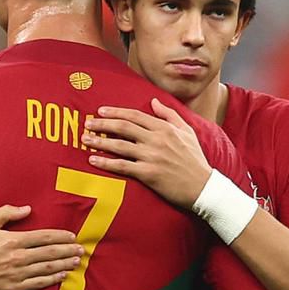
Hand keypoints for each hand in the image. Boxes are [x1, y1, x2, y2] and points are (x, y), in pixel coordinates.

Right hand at [0, 204, 81, 289]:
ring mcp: (16, 274)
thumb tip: (27, 208)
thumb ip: (6, 213)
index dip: (60, 236)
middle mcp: (17, 257)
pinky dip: (52, 279)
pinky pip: (38, 284)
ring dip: (64, 264)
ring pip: (47, 268)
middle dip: (68, 250)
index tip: (72, 236)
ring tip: (77, 261)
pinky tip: (62, 276)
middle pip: (49, 253)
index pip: (43, 237)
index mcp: (12, 240)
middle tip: (81, 248)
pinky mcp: (13, 288)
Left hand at [82, 98, 211, 208]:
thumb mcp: (187, 132)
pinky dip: (105, 162)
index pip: (135, 116)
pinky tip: (93, 160)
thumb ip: (170, 115)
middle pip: (123, 127)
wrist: (203, 187)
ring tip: (84, 139)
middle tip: (87, 123)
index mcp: (165, 129)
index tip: (101, 111)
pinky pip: (122, 166)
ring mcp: (151, 157)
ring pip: (119, 145)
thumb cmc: (195, 160)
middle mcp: (156, 140)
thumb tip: (154, 101)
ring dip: (99, 141)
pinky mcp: (148, 174)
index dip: (116, 112)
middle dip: (102, 124)